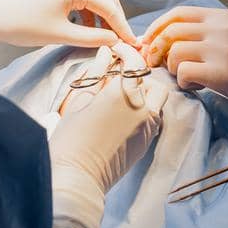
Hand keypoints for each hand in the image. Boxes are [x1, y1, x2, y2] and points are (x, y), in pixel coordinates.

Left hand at [0, 0, 139, 57]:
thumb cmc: (22, 25)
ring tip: (108, 37)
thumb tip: (114, 40)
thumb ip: (91, 38)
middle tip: (124, 40)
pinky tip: (89, 29)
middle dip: (116, 19)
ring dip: (104, 17)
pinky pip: (82, 0)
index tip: (132, 42)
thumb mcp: (59, 35)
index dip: (122, 25)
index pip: (109, 5)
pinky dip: (90, 14)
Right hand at [48, 43, 165, 227]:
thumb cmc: (71, 139)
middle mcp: (142, 106)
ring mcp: (148, 125)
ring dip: (144, 90)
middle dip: (136, 73)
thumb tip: (105, 54)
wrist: (76, 177)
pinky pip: (155, 115)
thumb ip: (96, 74)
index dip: (125, 51)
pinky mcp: (147, 140)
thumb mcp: (79, 101)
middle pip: (149, 78)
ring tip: (121, 94)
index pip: (134, 61)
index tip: (115, 50)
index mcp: (123, 93)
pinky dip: (146, 108)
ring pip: (157, 97)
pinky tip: (125, 112)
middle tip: (116, 74)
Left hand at [140, 6, 227, 115]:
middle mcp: (222, 28)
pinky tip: (198, 86)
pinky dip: (184, 82)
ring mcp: (223, 49)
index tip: (149, 43)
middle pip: (171, 31)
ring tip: (188, 77)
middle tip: (156, 64)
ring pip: (175, 52)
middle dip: (155, 49)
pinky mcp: (223, 73)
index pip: (178, 12)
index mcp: (223, 16)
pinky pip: (184, 73)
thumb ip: (204, 33)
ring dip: (173, 68)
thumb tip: (161, 40)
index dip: (157, 27)